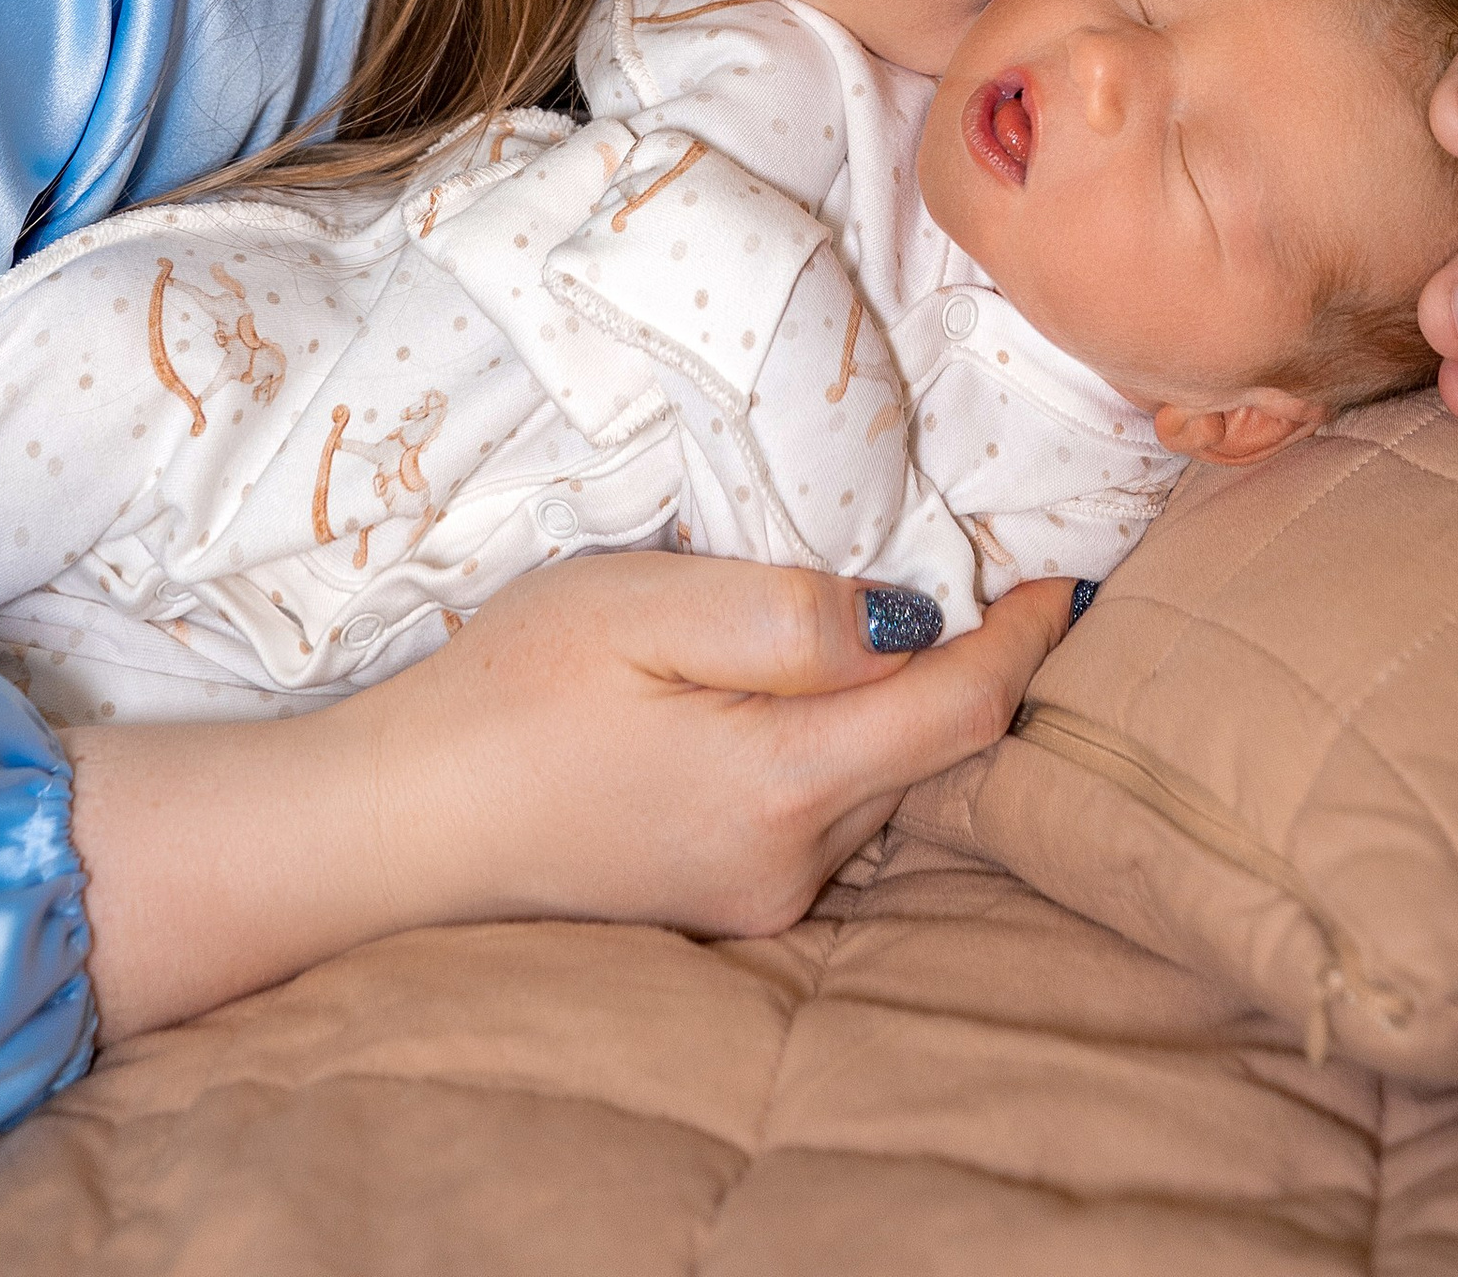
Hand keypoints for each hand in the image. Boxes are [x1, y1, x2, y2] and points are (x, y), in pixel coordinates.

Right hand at [69, 553, 1071, 1039]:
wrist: (394, 822)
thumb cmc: (508, 694)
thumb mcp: (645, 608)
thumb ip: (790, 614)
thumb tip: (911, 616)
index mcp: (781, 787)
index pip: (959, 714)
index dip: (1024, 640)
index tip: (1063, 574)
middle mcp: (789, 865)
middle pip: (924, 753)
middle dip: (959, 662)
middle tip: (970, 561)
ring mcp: (753, 895)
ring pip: (875, 783)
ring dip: (890, 706)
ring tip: (871, 614)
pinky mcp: (718, 896)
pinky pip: (820, 808)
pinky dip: (834, 742)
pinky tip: (784, 687)